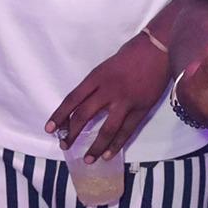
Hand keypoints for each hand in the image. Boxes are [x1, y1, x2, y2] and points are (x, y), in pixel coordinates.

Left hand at [47, 35, 170, 159]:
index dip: (59, 116)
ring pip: (106, 130)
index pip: (72, 99)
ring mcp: (125, 101)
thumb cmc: (131, 54)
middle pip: (84, 116)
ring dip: (95, 147)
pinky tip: (108, 155)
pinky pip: (126, 131)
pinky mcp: (141, 109)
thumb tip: (84, 105)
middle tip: (64, 145)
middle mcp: (108, 90)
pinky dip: (116, 144)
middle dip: (71, 133)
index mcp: (96, 77)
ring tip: (88, 159)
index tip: (50, 129)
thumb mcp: (106, 66)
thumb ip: (95, 85)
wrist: (158, 48)